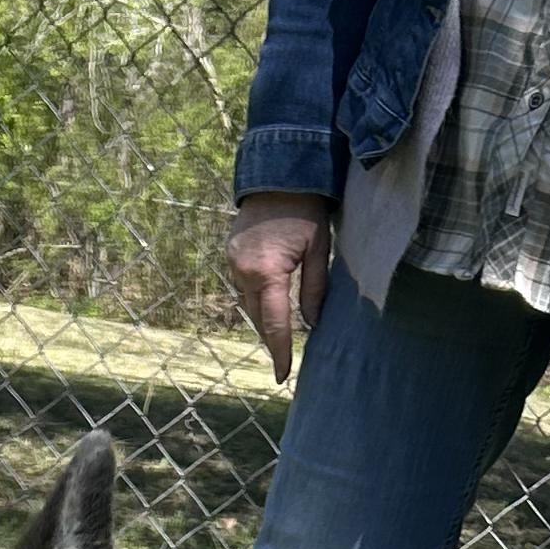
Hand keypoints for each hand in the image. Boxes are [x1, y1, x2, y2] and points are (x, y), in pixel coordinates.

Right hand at [227, 195, 332, 383]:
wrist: (278, 172)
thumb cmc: (305, 208)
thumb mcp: (319, 249)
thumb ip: (316, 289)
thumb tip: (312, 325)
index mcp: (267, 271)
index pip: (274, 323)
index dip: (280, 351)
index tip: (283, 376)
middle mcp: (242, 270)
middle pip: (258, 317)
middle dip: (272, 338)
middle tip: (286, 359)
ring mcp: (232, 261)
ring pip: (249, 303)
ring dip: (264, 318)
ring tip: (280, 334)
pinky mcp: (230, 253)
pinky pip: (243, 286)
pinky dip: (257, 298)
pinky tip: (270, 302)